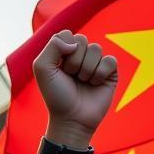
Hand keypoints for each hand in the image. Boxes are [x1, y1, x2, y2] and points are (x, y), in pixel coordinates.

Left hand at [33, 31, 117, 148]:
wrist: (71, 118)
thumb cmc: (56, 95)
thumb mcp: (43, 69)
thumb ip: (53, 46)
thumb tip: (75, 43)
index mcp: (63, 52)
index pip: (66, 34)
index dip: (62, 51)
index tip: (58, 69)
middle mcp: (80, 55)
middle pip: (81, 41)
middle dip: (73, 62)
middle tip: (70, 77)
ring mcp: (96, 62)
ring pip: (96, 49)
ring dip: (85, 70)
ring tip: (82, 82)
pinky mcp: (110, 71)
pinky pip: (110, 60)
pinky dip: (99, 74)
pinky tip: (94, 84)